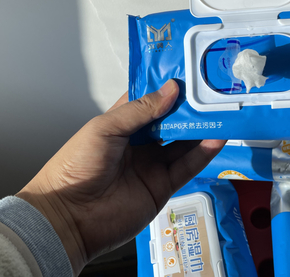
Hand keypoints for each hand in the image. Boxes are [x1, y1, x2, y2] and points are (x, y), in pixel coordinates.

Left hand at [16, 80, 225, 274]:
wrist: (69, 217)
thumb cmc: (76, 167)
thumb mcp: (105, 128)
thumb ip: (140, 110)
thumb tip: (171, 90)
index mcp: (120, 124)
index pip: (148, 100)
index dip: (166, 87)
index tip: (187, 73)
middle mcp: (138, 142)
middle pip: (170, 120)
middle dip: (189, 106)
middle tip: (210, 90)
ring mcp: (151, 164)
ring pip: (183, 142)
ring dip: (201, 128)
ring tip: (220, 111)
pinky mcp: (162, 186)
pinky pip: (187, 166)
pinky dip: (203, 153)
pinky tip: (216, 138)